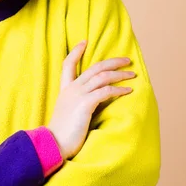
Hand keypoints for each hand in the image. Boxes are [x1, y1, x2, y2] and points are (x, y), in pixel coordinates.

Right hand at [47, 41, 135, 159]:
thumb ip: (76, 104)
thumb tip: (91, 103)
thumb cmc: (61, 134)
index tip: (84, 41)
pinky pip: (106, 91)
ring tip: (132, 75)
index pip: (67, 64)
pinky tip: (128, 91)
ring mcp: (78, 95)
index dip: (76, 51)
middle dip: (112, 61)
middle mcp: (71, 89)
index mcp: (65, 90)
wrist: (53, 144)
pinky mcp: (85, 104)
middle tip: (127, 60)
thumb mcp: (67, 113)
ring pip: (102, 76)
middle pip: (94, 67)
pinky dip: (119, 89)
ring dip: (120, 74)